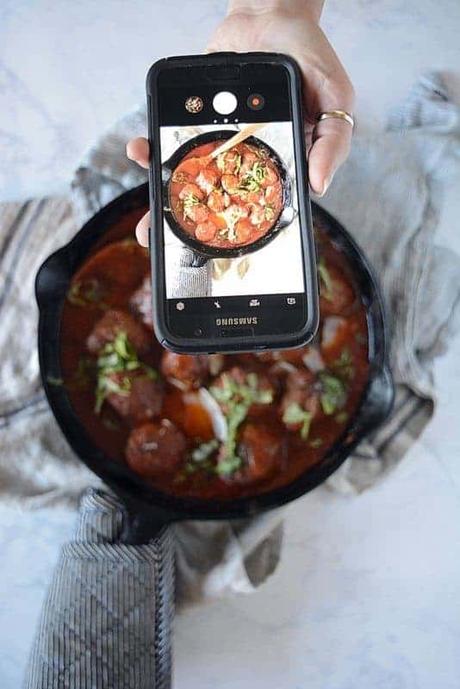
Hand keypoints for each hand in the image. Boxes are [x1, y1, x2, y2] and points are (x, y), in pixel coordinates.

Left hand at [127, 0, 353, 246]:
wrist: (271, 15)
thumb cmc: (310, 58)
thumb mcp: (336, 97)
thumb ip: (333, 140)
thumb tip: (319, 186)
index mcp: (282, 165)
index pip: (263, 208)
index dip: (245, 235)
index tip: (224, 256)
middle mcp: (247, 160)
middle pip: (220, 202)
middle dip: (193, 228)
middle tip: (169, 246)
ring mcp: (218, 143)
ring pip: (190, 180)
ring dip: (165, 199)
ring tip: (147, 225)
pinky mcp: (194, 122)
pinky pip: (171, 142)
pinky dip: (153, 150)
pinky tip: (140, 151)